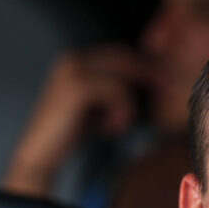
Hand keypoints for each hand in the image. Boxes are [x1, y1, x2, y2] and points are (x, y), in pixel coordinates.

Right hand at [4, 46, 150, 195]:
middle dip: (147, 74)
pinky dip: (121, 110)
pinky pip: (116, 91)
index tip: (164, 82)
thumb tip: (149, 82)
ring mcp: (72, 71)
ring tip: (119, 125)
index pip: (119, 53)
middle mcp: (72, 59)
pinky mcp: (76, 88)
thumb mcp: (98, 106)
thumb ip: (115, 91)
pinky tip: (111, 129)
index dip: (144, 65)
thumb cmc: (71, 132)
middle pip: (123, 57)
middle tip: (166, 90)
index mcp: (76, 60)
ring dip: (128, 103)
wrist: (42, 154)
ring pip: (121, 76)